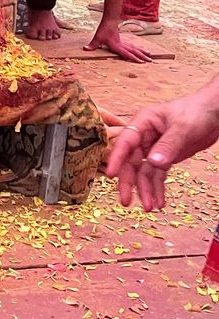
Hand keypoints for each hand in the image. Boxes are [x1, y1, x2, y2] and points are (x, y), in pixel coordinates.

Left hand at [84, 19, 152, 63]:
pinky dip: (138, 49)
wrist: (109, 20)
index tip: (141, 62)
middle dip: (142, 56)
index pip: (126, 53)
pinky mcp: (123, 41)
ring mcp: (124, 42)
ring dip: (142, 52)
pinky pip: (133, 46)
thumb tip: (85, 49)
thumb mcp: (97, 38)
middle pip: (134, 51)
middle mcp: (122, 45)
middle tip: (150, 61)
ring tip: (150, 55)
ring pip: (135, 48)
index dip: (133, 58)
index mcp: (116, 45)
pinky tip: (143, 50)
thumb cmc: (103, 29)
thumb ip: (92, 45)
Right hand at [105, 84, 218, 209]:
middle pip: (131, 162)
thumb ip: (167, 146)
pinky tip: (160, 202)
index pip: (125, 142)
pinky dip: (158, 189)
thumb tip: (153, 163)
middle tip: (127, 202)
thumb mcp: (182, 128)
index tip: (111, 175)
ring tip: (150, 207)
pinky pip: (157, 175)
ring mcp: (154, 148)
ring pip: (144, 172)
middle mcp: (144, 136)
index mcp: (143, 122)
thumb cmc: (197, 111)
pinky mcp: (165, 157)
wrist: (215, 112)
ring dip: (145, 190)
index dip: (116, 159)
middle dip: (130, 183)